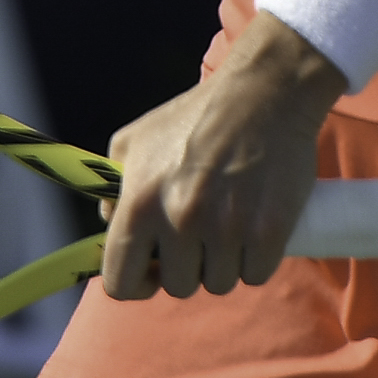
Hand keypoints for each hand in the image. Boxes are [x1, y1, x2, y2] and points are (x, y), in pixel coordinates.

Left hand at [96, 18, 343, 298]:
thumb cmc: (198, 114)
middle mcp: (179, 219)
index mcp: (140, 202)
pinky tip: (257, 225)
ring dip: (225, 262)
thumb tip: (109, 227)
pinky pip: (256, 275)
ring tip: (232, 220)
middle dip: (189, 264)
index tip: (151, 272)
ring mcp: (226, 228)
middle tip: (203, 230)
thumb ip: (115, 189)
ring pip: (219, 283)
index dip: (135, 282)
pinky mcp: (268, 231)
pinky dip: (258, 258)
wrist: (266, 91)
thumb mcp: (137, 139)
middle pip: (178, 286)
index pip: (120, 282)